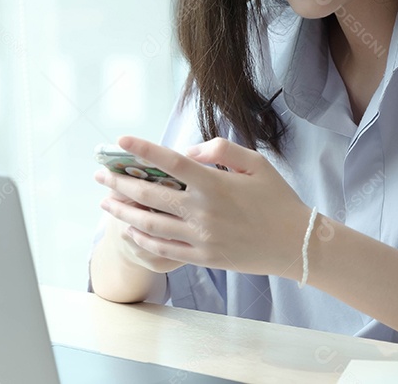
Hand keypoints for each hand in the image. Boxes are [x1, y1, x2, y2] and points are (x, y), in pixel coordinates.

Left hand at [94, 136, 311, 277]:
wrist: (297, 244)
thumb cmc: (278, 199)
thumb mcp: (256, 163)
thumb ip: (221, 150)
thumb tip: (189, 151)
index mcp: (214, 184)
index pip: (170, 162)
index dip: (143, 149)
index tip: (120, 140)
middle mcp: (202, 211)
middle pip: (150, 194)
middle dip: (119, 182)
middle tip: (100, 174)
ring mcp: (200, 237)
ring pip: (149, 224)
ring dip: (122, 211)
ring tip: (106, 202)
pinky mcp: (202, 257)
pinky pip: (163, 249)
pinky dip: (142, 239)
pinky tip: (129, 230)